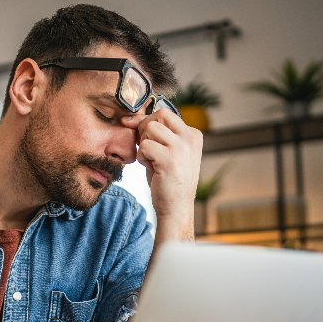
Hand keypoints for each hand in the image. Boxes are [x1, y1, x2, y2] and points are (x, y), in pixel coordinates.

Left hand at [123, 108, 202, 240]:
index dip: (147, 121)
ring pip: (150, 128)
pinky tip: (150, 168)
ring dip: (143, 144)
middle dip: (145, 128)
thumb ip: (157, 135)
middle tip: (145, 147)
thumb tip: (130, 118)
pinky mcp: (169, 160)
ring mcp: (181, 148)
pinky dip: (141, 157)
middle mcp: (190, 138)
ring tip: (150, 159)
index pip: (166, 114)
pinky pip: (145, 146)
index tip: (139, 133)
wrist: (176, 207)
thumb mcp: (167, 152)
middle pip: (159, 115)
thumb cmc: (168, 180)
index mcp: (193, 134)